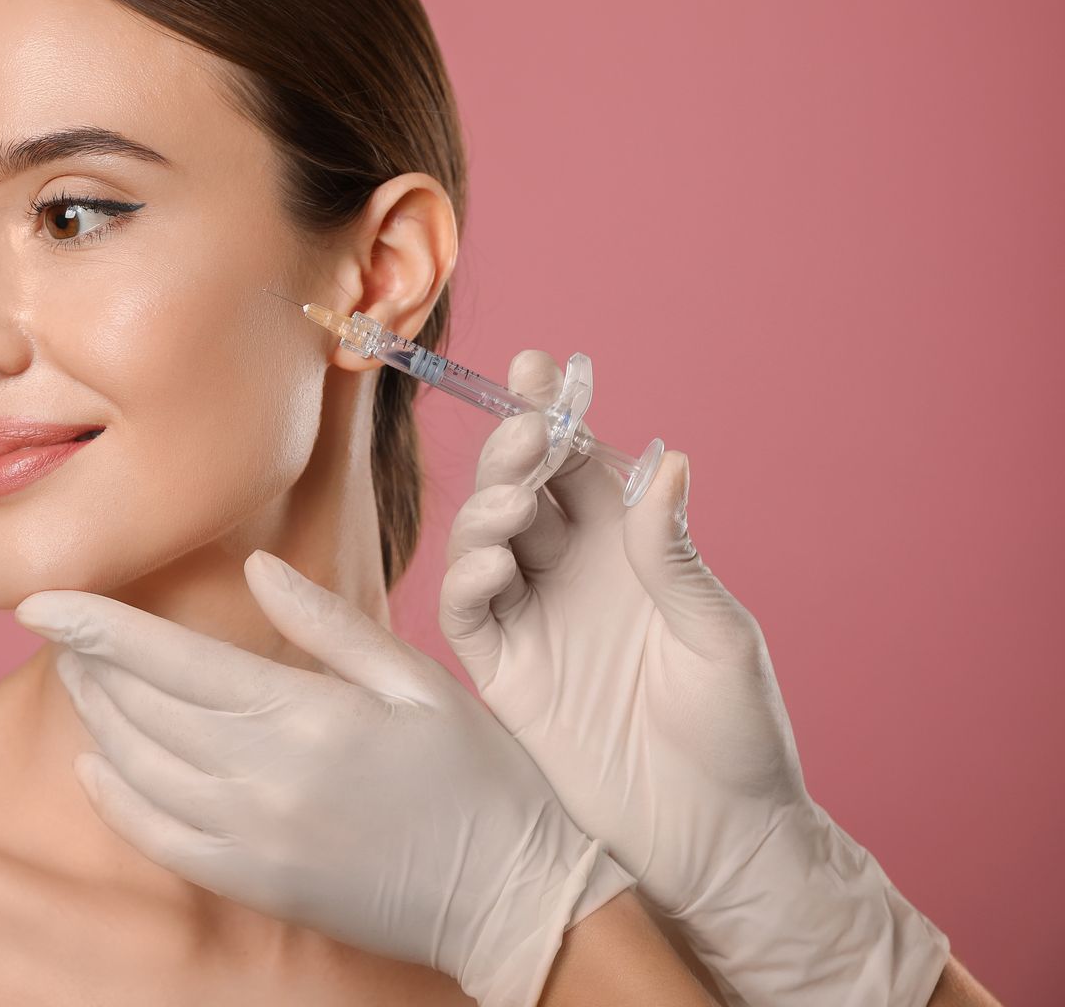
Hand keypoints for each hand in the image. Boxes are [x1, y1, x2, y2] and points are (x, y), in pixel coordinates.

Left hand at [14, 553, 634, 1006]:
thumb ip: (327, 624)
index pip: (170, 660)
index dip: (97, 626)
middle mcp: (265, 779)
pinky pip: (156, 839)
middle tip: (64, 627)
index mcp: (306, 716)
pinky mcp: (253, 885)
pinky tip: (96, 764)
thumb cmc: (476, 776)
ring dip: (94, 720)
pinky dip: (113, 797)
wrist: (512, 896)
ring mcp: (253, 840)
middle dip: (88, 663)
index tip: (41, 599)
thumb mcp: (416, 680)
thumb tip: (254, 569)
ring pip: (136, 770)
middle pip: (139, 710)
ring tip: (80, 678)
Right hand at [441, 348, 948, 1005]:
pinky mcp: (505, 674)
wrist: (716, 840)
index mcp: (631, 554)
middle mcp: (574, 577)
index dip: (557, 414)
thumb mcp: (720, 637)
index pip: (581, 466)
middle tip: (525, 431)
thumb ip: (672, 556)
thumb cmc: (739, 737)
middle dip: (514, 450)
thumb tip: (665, 462)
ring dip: (488, 509)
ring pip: (484, 541)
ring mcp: (535, 623)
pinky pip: (467, 614)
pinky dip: (468, 581)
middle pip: (523, 490)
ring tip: (512, 501)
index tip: (538, 366)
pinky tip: (492, 566)